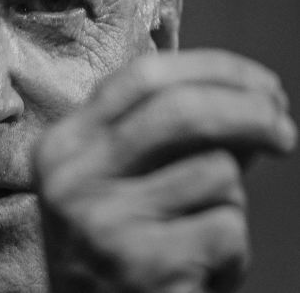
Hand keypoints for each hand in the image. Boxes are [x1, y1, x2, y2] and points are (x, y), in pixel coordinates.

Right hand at [35, 49, 296, 292]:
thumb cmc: (116, 249)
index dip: (216, 70)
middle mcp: (71, 176)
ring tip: (200, 235)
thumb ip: (164, 138)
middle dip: (251, 113)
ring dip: (230, 204)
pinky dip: (233, 253)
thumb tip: (251, 102)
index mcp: (62, 144)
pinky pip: (227, 228)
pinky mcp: (140, 264)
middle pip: (182, 111)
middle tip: (285, 134)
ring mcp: (101, 220)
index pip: (144, 77)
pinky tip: (200, 270)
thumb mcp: (116, 182)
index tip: (263, 86)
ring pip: (214, 172)